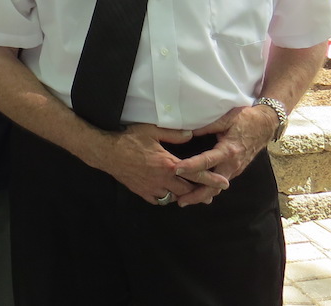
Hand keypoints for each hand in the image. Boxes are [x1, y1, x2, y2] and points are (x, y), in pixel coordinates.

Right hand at [96, 124, 227, 205]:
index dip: (211, 179)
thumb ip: (174, 133)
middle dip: (199, 192)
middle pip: (187, 190)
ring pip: (174, 197)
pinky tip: (168, 193)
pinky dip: (166, 197)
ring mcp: (151, 188)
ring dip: (183, 195)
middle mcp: (162, 179)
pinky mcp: (142, 192)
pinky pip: (159, 199)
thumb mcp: (152, 131)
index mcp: (168, 164)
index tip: (224, 183)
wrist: (107, 152)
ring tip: (191, 194)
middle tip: (210, 193)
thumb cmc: (129, 139)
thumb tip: (191, 134)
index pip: (195, 174)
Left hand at [174, 106, 273, 205]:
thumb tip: (186, 131)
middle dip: (197, 195)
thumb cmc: (245, 119)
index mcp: (228, 150)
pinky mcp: (235, 171)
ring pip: (217, 188)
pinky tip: (196, 192)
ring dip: (201, 195)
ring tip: (184, 200)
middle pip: (213, 186)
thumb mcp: (225, 119)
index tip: (176, 169)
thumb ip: (206, 126)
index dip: (191, 166)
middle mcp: (232, 164)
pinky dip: (208, 190)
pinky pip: (220, 183)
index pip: (207, 162)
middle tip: (179, 201)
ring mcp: (235, 169)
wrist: (264, 125)